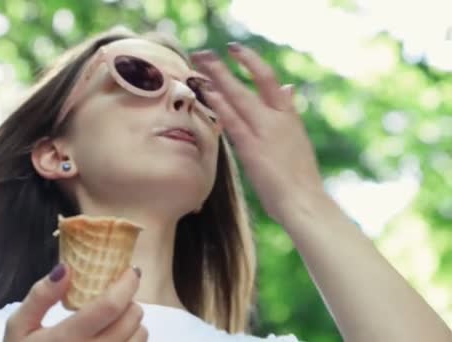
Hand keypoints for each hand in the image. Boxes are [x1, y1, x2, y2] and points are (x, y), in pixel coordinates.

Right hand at [4, 264, 146, 341]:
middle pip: (130, 320)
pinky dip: (133, 339)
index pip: (109, 307)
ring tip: (116, 318)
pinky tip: (117, 337)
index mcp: (66, 339)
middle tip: (118, 295)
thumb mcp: (19, 326)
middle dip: (130, 301)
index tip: (130, 271)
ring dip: (134, 322)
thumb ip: (40, 296)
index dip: (126, 284)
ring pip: (139, 337)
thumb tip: (65, 269)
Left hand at [191, 43, 324, 223]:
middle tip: (204, 53)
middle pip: (251, 82)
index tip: (234, 50)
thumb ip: (289, 111)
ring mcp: (266, 132)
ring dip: (218, 78)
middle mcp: (278, 118)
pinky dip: (221, 106)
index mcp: (289, 116)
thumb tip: (288, 87)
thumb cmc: (300, 177)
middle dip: (225, 67)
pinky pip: (234, 122)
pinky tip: (208, 94)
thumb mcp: (298, 138)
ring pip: (240, 97)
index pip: (269, 80)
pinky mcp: (253, 149)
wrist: (305, 202)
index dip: (252, 61)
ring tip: (199, 64)